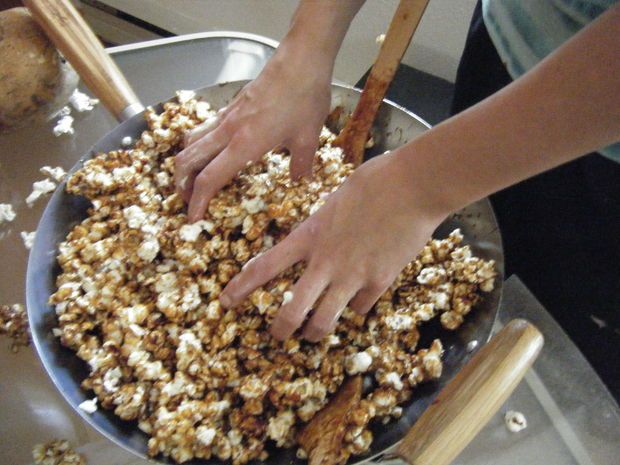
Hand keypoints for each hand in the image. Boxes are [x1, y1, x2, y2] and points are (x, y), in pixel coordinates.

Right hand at [175, 46, 331, 222]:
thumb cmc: (304, 99)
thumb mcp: (308, 139)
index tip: (194, 218)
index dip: (198, 201)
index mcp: (244, 145)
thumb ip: (301, 165)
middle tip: (187, 199)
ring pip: (192, 140)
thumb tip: (300, 182)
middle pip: (188, 159)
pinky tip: (214, 150)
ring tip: (193, 177)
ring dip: (186, 161)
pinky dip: (199, 144)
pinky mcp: (232, 106)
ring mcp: (227, 116)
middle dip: (181, 183)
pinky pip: (205, 128)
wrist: (300, 60)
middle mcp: (228, 131)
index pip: (210, 178)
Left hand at [219, 151, 447, 340]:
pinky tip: (357, 301)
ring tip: (313, 334)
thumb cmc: (373, 181)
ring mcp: (352, 276)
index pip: (264, 267)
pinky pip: (360, 308)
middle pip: (292, 310)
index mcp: (309, 236)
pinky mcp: (380, 282)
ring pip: (325, 321)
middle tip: (278, 336)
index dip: (241, 288)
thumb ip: (321, 225)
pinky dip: (355, 308)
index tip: (226, 301)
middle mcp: (325, 262)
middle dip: (281, 330)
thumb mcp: (334, 201)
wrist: (413, 186)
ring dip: (315, 332)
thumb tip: (320, 237)